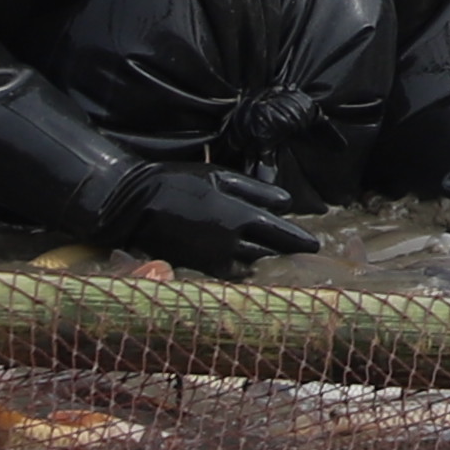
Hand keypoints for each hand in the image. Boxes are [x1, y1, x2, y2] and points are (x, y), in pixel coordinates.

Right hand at [104, 168, 323, 272]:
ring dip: (259, 259)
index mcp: (241, 217)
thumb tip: (285, 205)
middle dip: (281, 249)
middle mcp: (231, 243)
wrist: (135, 204)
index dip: (299, 241)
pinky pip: (226, 272)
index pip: (280, 234)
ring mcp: (212, 259)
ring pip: (248, 264)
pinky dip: (238, 268)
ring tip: (268, 253)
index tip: (315, 246)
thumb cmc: (180, 183)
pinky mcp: (197, 267)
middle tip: (294, 247)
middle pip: (267, 252)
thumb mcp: (220, 177)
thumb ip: (256, 191)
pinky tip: (240, 261)